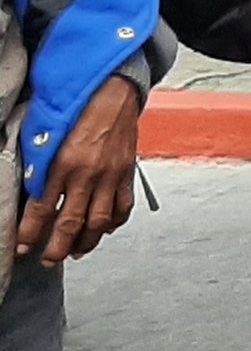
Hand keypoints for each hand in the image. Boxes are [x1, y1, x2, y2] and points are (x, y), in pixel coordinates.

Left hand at [15, 77, 141, 265]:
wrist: (113, 90)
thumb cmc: (76, 106)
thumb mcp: (45, 131)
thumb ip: (38, 161)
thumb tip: (31, 188)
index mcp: (63, 162)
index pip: (42, 208)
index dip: (30, 232)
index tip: (23, 248)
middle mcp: (88, 173)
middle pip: (71, 222)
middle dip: (57, 247)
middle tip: (48, 260)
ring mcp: (111, 174)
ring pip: (99, 221)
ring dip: (86, 241)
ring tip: (75, 252)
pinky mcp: (127, 171)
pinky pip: (123, 206)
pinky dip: (114, 223)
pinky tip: (104, 229)